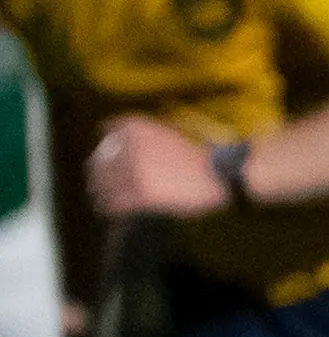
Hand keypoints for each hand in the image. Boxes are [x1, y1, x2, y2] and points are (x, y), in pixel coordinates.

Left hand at [85, 116, 227, 217]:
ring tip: (103, 200)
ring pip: (105, 183)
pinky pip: (117, 202)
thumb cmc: (201, 156)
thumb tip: (123, 142)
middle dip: (99, 173)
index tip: (105, 156)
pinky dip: (114, 207)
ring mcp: (134, 170)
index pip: (110, 130)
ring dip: (103, 192)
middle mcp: (130, 145)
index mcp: (137, 126)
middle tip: (99, 183)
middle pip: (102, 160)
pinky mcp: (141, 192)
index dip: (107, 146)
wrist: (222, 173)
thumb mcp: (172, 133)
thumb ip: (147, 134)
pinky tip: (114, 210)